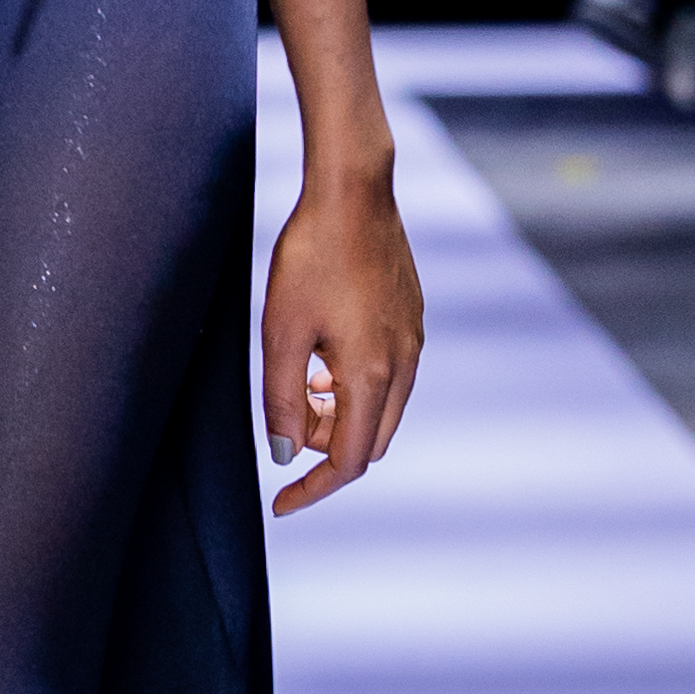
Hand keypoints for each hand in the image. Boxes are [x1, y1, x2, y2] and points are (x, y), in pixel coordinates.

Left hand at [262, 171, 423, 513]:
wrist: (354, 190)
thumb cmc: (311, 256)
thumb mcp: (280, 332)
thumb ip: (282, 400)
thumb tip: (287, 454)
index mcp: (373, 375)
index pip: (350, 461)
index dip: (314, 489)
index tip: (280, 503)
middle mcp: (404, 364)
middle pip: (370, 440)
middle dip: (327, 448)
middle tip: (285, 422)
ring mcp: (414, 340)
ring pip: (381, 408)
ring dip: (340, 415)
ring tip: (300, 382)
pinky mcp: (411, 317)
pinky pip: (389, 375)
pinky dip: (354, 386)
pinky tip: (323, 355)